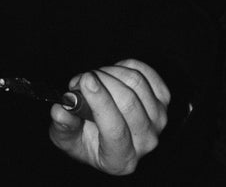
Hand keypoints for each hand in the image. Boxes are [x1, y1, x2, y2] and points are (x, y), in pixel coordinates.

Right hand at [48, 58, 170, 174]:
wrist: (110, 134)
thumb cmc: (88, 139)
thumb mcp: (68, 140)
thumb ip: (63, 127)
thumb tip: (61, 109)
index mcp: (121, 160)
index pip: (116, 129)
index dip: (100, 102)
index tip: (84, 80)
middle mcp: (146, 142)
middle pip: (128, 102)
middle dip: (103, 81)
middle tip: (83, 77)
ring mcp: (158, 120)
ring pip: (136, 83)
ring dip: (111, 72)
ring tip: (95, 76)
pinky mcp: (164, 99)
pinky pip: (145, 71)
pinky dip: (125, 66)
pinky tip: (113, 73)